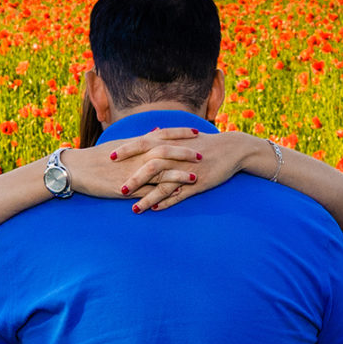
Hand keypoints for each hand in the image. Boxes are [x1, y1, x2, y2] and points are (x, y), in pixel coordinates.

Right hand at [67, 127, 202, 206]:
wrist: (76, 169)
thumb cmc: (97, 157)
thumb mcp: (120, 144)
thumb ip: (140, 140)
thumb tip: (156, 131)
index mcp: (135, 143)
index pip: (162, 134)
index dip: (180, 133)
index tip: (196, 132)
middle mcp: (136, 155)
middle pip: (165, 151)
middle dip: (184, 152)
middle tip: (202, 154)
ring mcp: (132, 172)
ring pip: (160, 171)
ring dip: (178, 174)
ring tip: (195, 177)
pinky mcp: (126, 188)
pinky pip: (149, 191)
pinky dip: (163, 192)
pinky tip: (176, 195)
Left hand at [110, 130, 251, 211]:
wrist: (232, 149)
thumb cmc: (205, 143)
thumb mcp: (184, 137)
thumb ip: (165, 138)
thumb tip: (150, 133)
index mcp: (171, 142)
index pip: (143, 144)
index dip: (126, 150)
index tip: (110, 157)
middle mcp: (176, 156)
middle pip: (150, 167)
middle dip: (133, 179)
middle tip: (117, 189)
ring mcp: (186, 171)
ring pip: (163, 185)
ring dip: (147, 198)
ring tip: (134, 209)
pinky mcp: (197, 183)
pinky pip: (179, 195)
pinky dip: (166, 202)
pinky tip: (155, 210)